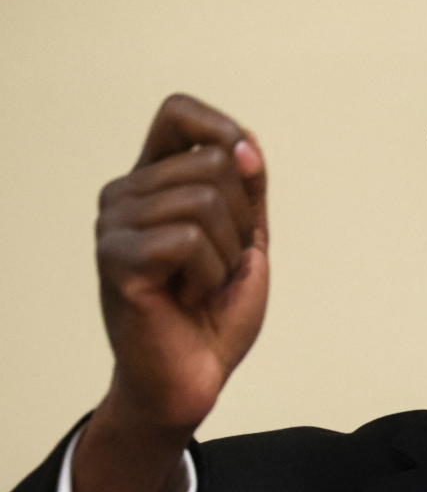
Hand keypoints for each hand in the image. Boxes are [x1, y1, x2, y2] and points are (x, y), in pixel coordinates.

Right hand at [95, 93, 268, 430]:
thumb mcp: (246, 239)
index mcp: (154, 181)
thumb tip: (245, 143)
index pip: (177, 112)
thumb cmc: (215, 312)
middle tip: (220, 263)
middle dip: (242, 217)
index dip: (221, 128)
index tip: (246, 168)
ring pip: (205, 201)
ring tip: (203, 283)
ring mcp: (114, 224)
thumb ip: (246, 189)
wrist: (192, 378)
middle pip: (213, 161)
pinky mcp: (116, 259)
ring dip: (226, 252)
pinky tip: (188, 297)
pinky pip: (189, 240)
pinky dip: (210, 274)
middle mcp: (125, 194)